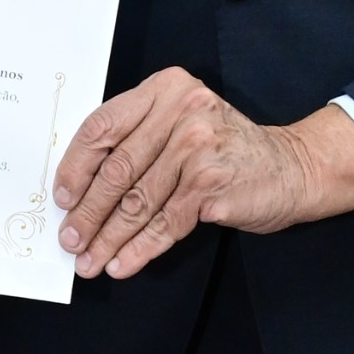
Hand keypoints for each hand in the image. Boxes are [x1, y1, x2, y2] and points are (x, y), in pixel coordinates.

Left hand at [53, 74, 353, 280]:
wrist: (292, 167)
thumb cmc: (226, 149)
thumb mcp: (181, 123)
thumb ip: (138, 138)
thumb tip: (80, 188)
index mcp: (164, 90)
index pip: (103, 126)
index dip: (75, 166)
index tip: (61, 197)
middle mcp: (181, 111)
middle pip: (117, 169)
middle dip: (87, 212)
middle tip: (70, 239)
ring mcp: (198, 147)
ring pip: (137, 201)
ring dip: (108, 238)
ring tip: (89, 261)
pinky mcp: (212, 184)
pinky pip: (165, 224)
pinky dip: (140, 249)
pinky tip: (122, 263)